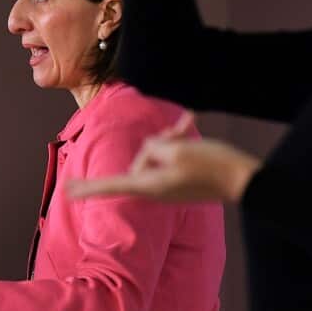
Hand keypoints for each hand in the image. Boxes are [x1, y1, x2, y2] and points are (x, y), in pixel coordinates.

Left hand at [68, 136, 259, 203]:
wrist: (245, 180)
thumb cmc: (210, 166)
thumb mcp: (177, 150)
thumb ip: (155, 147)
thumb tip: (154, 149)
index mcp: (151, 185)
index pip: (111, 185)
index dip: (88, 187)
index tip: (67, 189)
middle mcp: (157, 187)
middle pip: (143, 156)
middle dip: (158, 144)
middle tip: (181, 145)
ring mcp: (170, 183)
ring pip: (159, 151)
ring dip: (172, 139)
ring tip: (190, 135)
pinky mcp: (183, 176)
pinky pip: (174, 153)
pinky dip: (181, 139)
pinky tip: (189, 120)